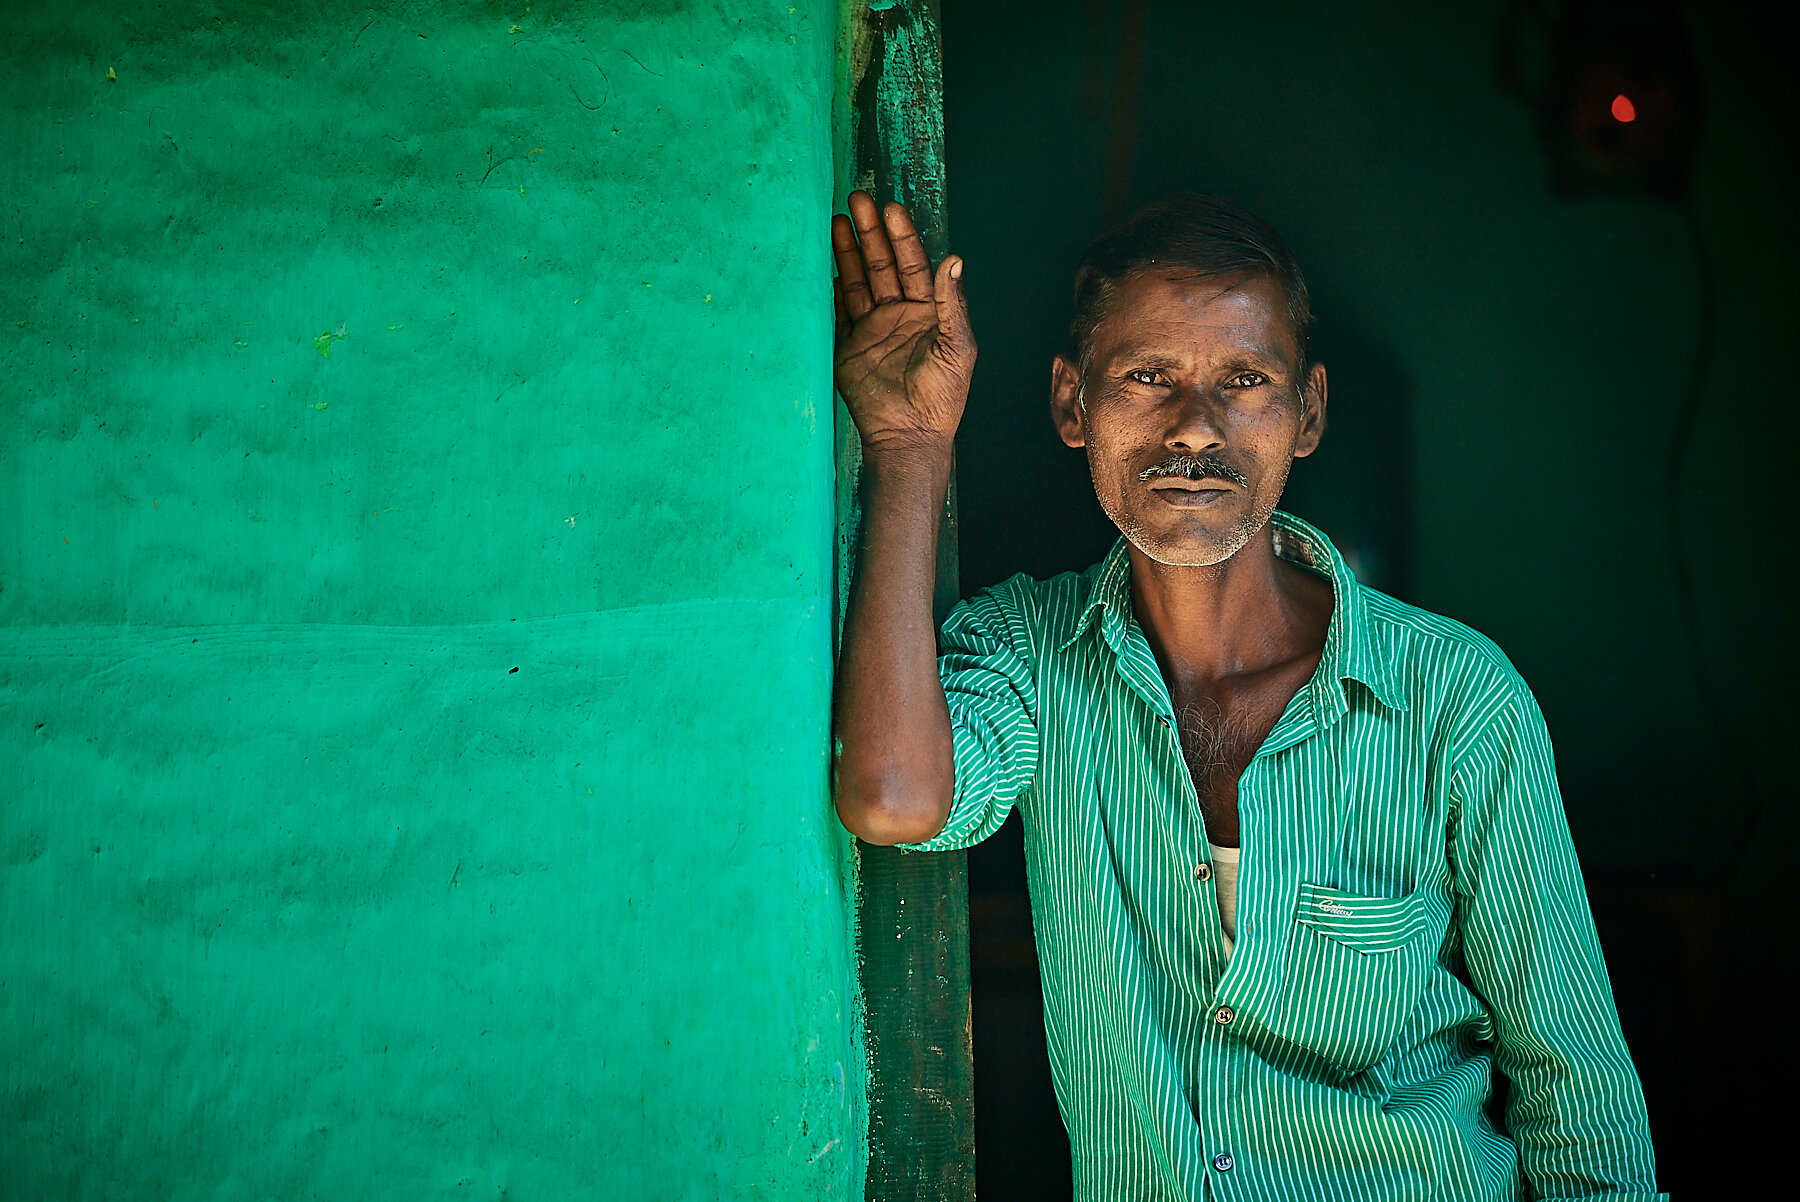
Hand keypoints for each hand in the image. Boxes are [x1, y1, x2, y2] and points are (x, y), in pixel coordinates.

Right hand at [832, 191, 975, 452]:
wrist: (910, 435)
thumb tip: (954, 258)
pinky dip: (829, 289)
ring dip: (847, 253)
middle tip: (857, 200)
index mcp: (928, 311)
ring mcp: (871, 330)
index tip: (890, 209)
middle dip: (870, 233)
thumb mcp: (957, 347)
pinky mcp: (847, 348)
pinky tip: (822, 265)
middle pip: (882, 265)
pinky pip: (836, 313)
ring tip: (834, 221)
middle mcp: (898, 314)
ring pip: (857, 282)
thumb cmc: (943, 396)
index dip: (901, 237)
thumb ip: (953, 303)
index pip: (913, 265)